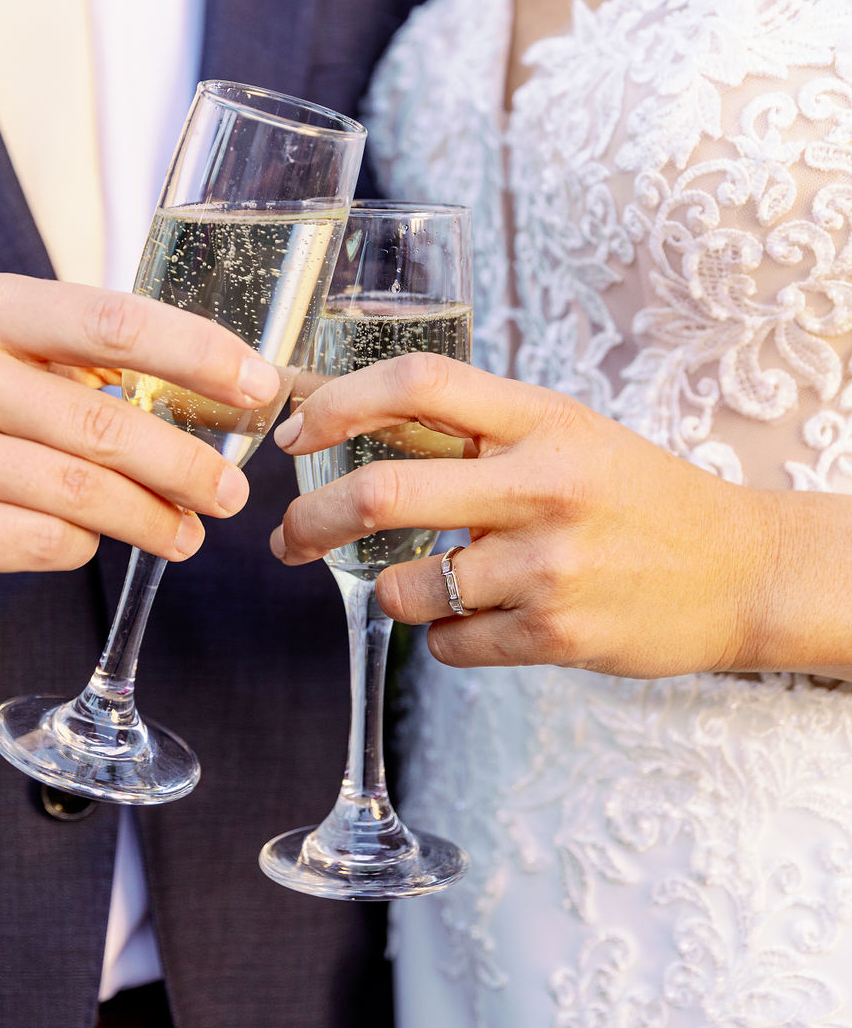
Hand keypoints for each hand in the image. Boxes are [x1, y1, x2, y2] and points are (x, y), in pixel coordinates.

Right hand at [0, 273, 279, 590]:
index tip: (258, 386)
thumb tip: (221, 393)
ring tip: (188, 531)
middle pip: (107, 425)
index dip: (199, 354)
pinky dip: (87, 544)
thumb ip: (93, 357)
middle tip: (230, 491)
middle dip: (189, 464)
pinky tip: (100, 540)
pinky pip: (43, 542)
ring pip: (82, 495)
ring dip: (153, 519)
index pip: (114, 322)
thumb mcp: (4, 345)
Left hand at [269, 353, 793, 677]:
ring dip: (390, 591)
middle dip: (310, 521)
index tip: (295, 434)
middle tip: (288, 539)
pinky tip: (483, 619)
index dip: (338, 402)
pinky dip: (442, 635)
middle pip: (381, 493)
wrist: (739, 570)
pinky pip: (447, 643)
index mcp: (542, 418)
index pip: (418, 383)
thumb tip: (347, 413)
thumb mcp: (565, 433)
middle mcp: (541, 484)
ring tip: (425, 584)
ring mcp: (547, 563)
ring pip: (404, 586)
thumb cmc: (635, 495)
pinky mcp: (555, 634)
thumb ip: (473, 429)